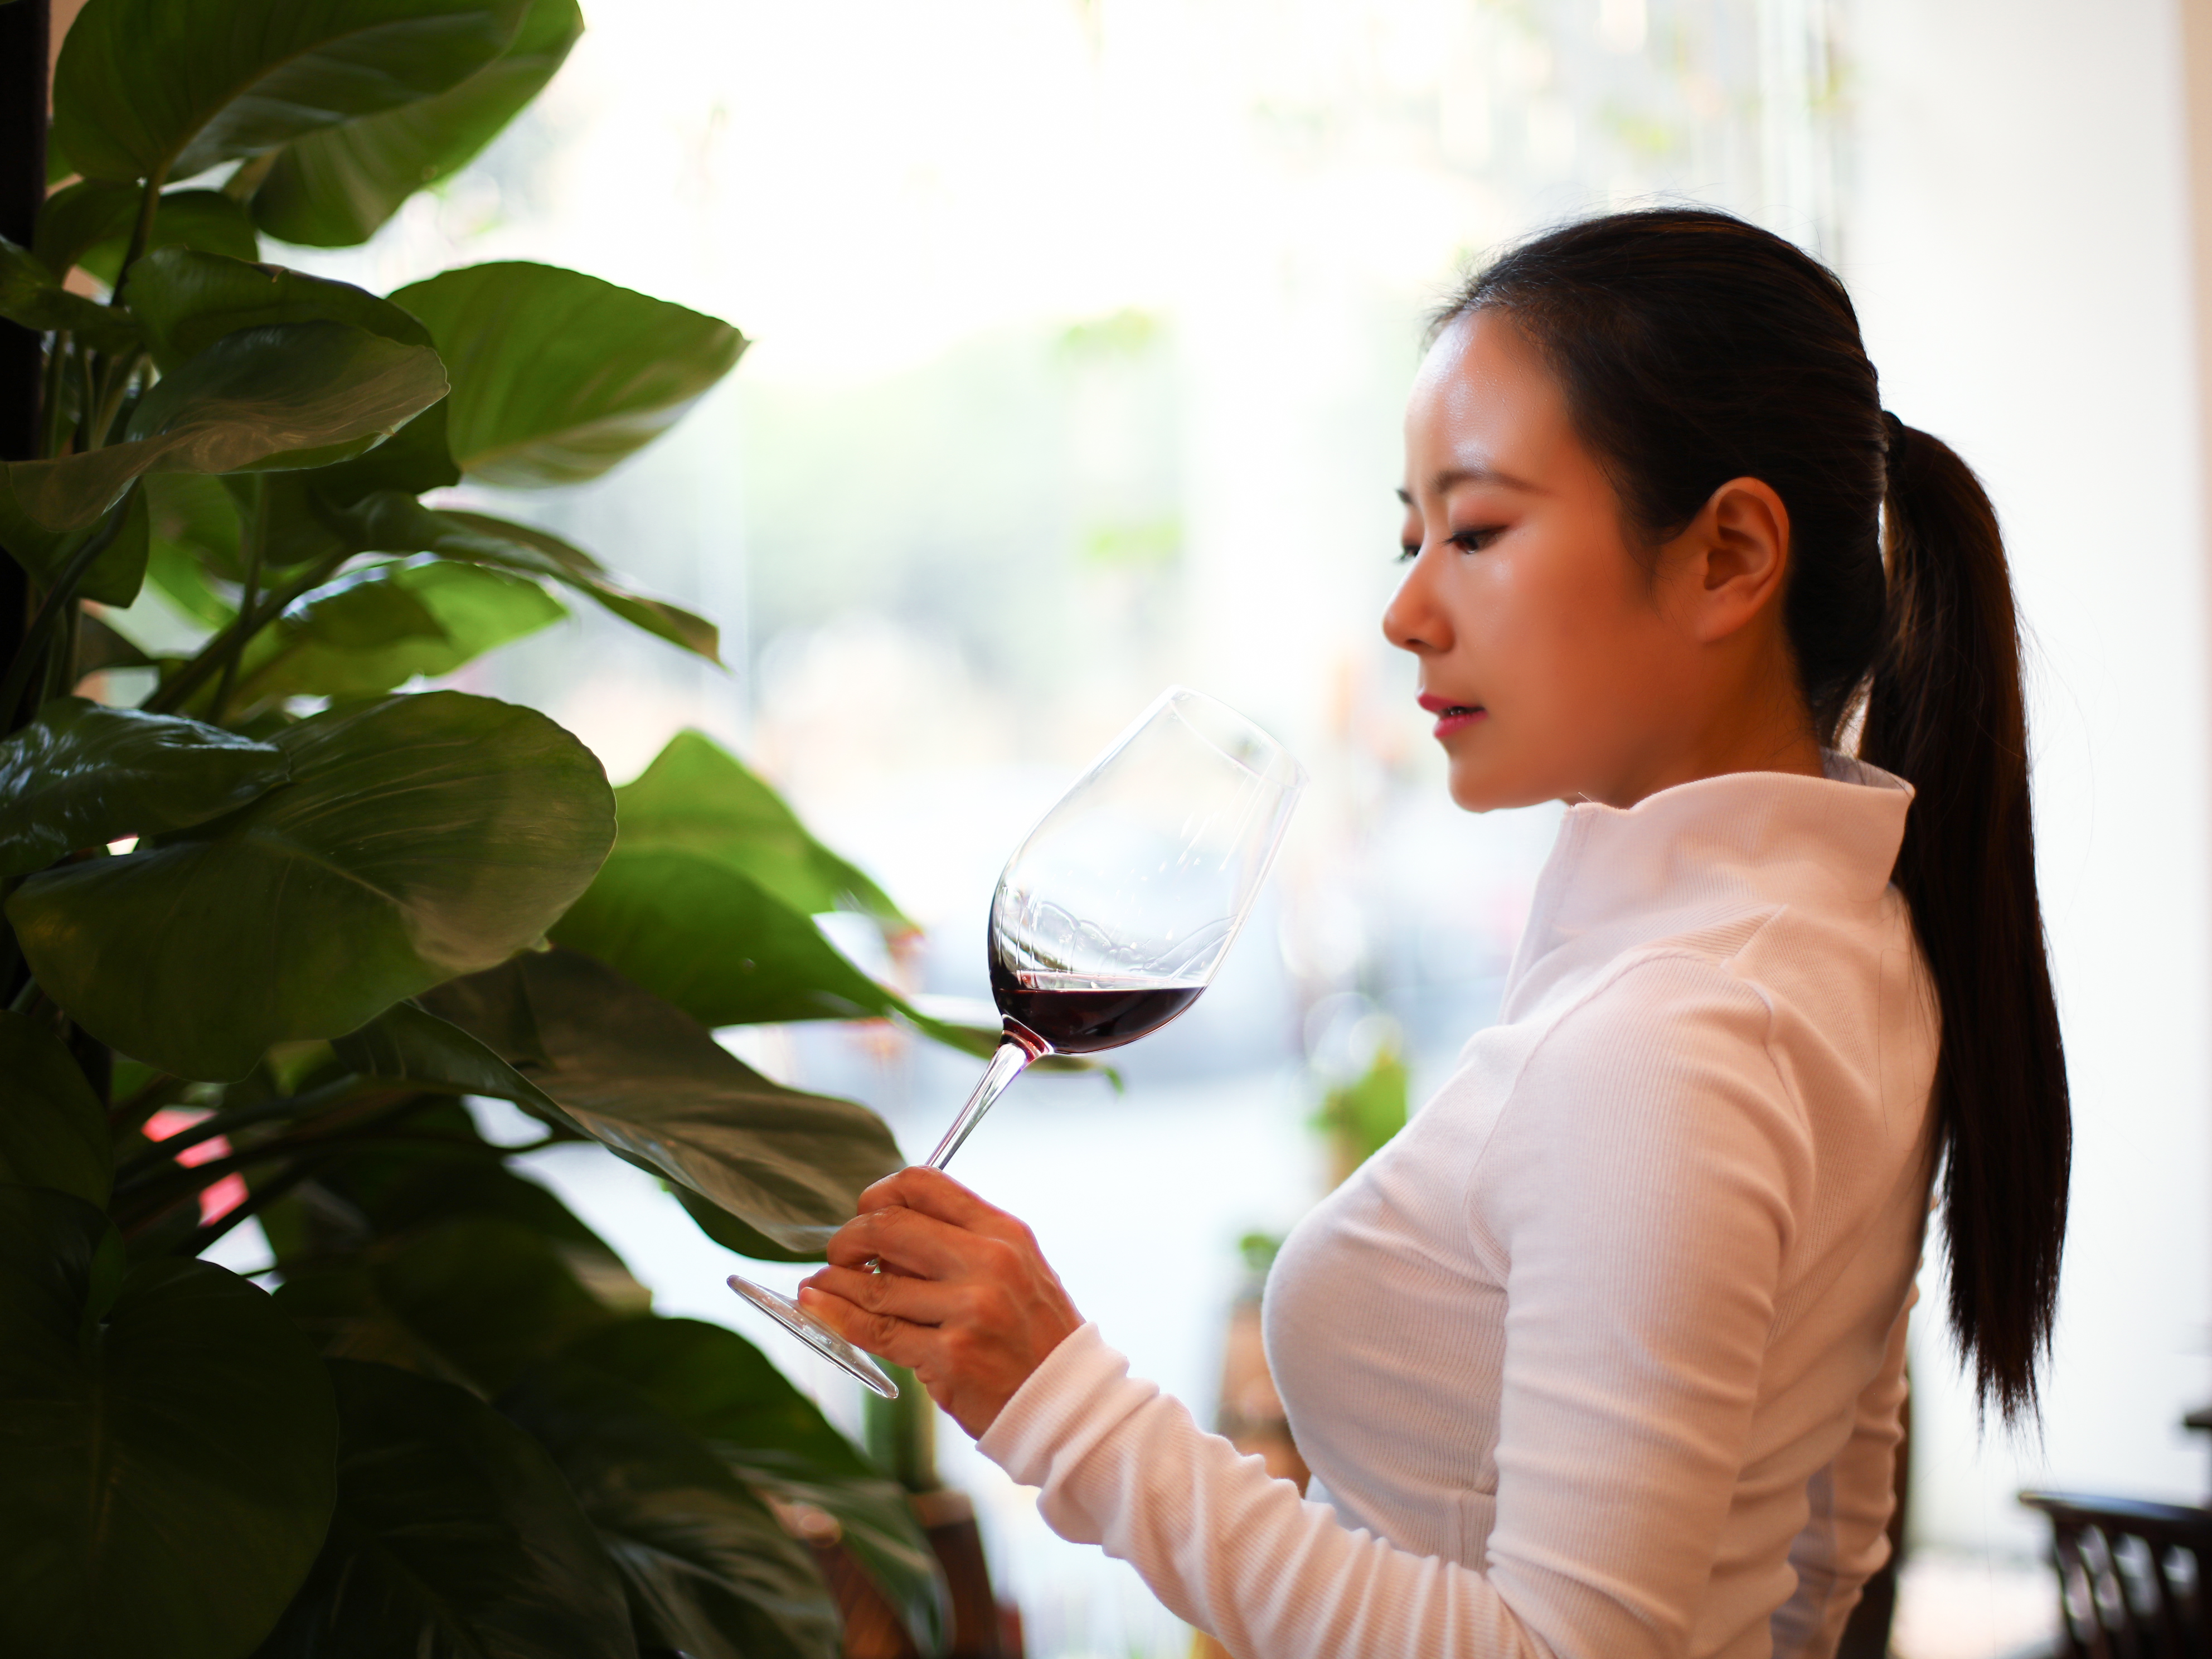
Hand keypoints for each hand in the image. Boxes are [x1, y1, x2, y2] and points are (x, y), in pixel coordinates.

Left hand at [797, 1167, 1082, 1437]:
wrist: (1067, 1402)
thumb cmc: (1034, 1336)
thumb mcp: (1015, 1269)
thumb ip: (959, 1245)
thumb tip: (881, 1234)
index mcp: (1003, 1232)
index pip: (925, 1184)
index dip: (880, 1193)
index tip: (866, 1211)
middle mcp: (988, 1263)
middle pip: (889, 1227)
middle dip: (849, 1237)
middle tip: (840, 1253)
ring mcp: (968, 1310)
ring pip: (874, 1285)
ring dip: (834, 1282)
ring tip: (818, 1284)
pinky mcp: (949, 1357)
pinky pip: (876, 1332)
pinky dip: (836, 1317)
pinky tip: (818, 1307)